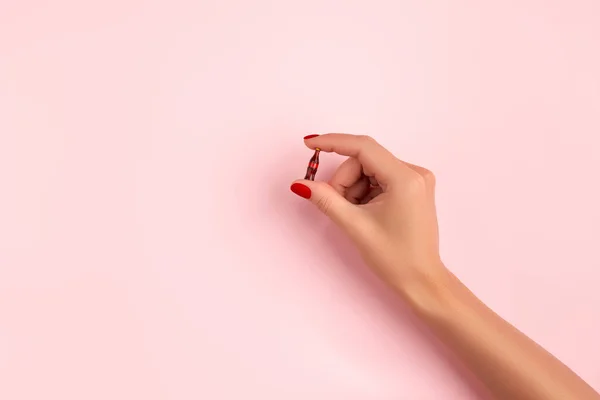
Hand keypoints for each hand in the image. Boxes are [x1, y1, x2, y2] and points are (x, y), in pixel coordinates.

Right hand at [290, 133, 445, 293]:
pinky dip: (365, 192)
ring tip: (356, 215)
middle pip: (364, 160)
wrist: (421, 281)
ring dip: (354, 189)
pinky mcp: (413, 188)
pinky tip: (366, 213)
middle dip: (344, 181)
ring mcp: (416, 180)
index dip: (333, 143)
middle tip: (339, 207)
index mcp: (405, 179)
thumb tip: (300, 184)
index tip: (309, 145)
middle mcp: (415, 173)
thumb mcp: (355, 226)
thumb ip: (326, 199)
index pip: (363, 148)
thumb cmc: (394, 258)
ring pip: (370, 170)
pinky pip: (379, 178)